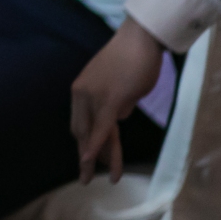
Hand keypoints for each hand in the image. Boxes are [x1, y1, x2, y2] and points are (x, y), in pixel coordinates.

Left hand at [70, 18, 163, 184]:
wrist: (140, 39)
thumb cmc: (133, 58)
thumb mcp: (119, 86)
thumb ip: (116, 102)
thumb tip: (119, 116)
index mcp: (81, 90)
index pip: (80, 124)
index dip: (84, 143)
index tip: (87, 160)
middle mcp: (81, 94)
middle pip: (81, 132)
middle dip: (86, 156)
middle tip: (86, 177)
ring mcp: (94, 97)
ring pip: (93, 134)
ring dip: (96, 159)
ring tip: (98, 180)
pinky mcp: (110, 100)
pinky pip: (103, 128)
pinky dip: (97, 145)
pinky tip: (90, 161)